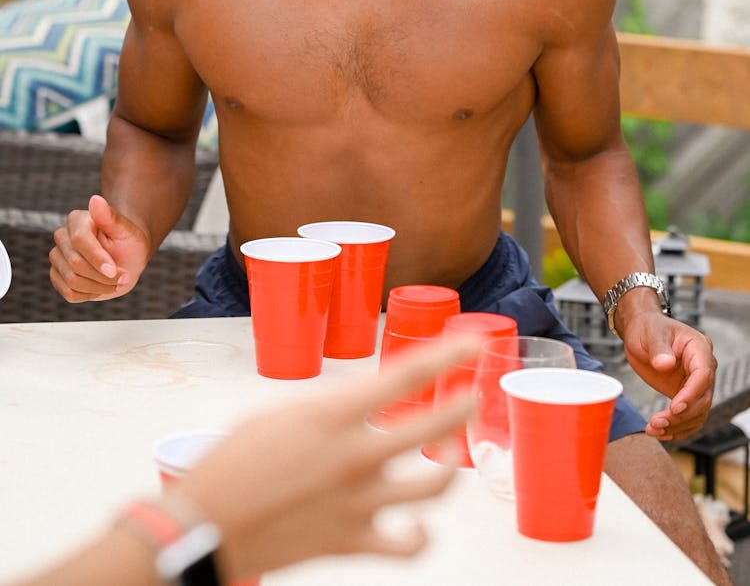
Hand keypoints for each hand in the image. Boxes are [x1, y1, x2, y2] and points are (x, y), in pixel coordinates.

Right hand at [49, 195, 149, 302]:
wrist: (127, 258)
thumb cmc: (129, 242)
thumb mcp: (127, 231)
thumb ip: (111, 217)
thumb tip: (95, 199)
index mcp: (78, 220)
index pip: (80, 240)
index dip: (97, 258)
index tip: (114, 271)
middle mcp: (62, 236)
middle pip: (75, 263)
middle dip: (102, 276)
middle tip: (124, 277)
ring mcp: (57, 257)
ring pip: (71, 280)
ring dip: (99, 287)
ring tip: (117, 282)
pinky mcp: (57, 276)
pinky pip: (69, 293)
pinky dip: (90, 295)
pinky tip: (103, 287)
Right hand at [177, 334, 478, 579]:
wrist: (204, 525)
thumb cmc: (232, 462)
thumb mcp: (278, 413)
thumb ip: (327, 409)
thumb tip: (358, 406)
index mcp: (332, 414)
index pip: (404, 375)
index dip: (446, 356)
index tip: (471, 346)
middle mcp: (354, 455)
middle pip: (433, 426)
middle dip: (461, 407)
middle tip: (469, 397)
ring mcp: (358, 501)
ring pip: (435, 484)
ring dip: (452, 465)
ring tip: (452, 454)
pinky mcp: (353, 541)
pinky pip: (409, 544)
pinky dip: (422, 535)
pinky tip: (421, 524)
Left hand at [620, 312, 716, 440]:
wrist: (640, 331)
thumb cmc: (647, 328)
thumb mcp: (649, 333)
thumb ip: (658, 348)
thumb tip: (666, 364)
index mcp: (699, 347)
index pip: (703, 374)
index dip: (691, 393)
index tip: (674, 407)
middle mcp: (703, 366)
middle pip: (702, 398)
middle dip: (681, 414)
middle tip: (657, 422)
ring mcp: (696, 382)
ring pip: (697, 412)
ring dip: (678, 425)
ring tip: (654, 429)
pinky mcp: (686, 394)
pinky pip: (689, 416)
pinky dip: (677, 427)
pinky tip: (661, 433)